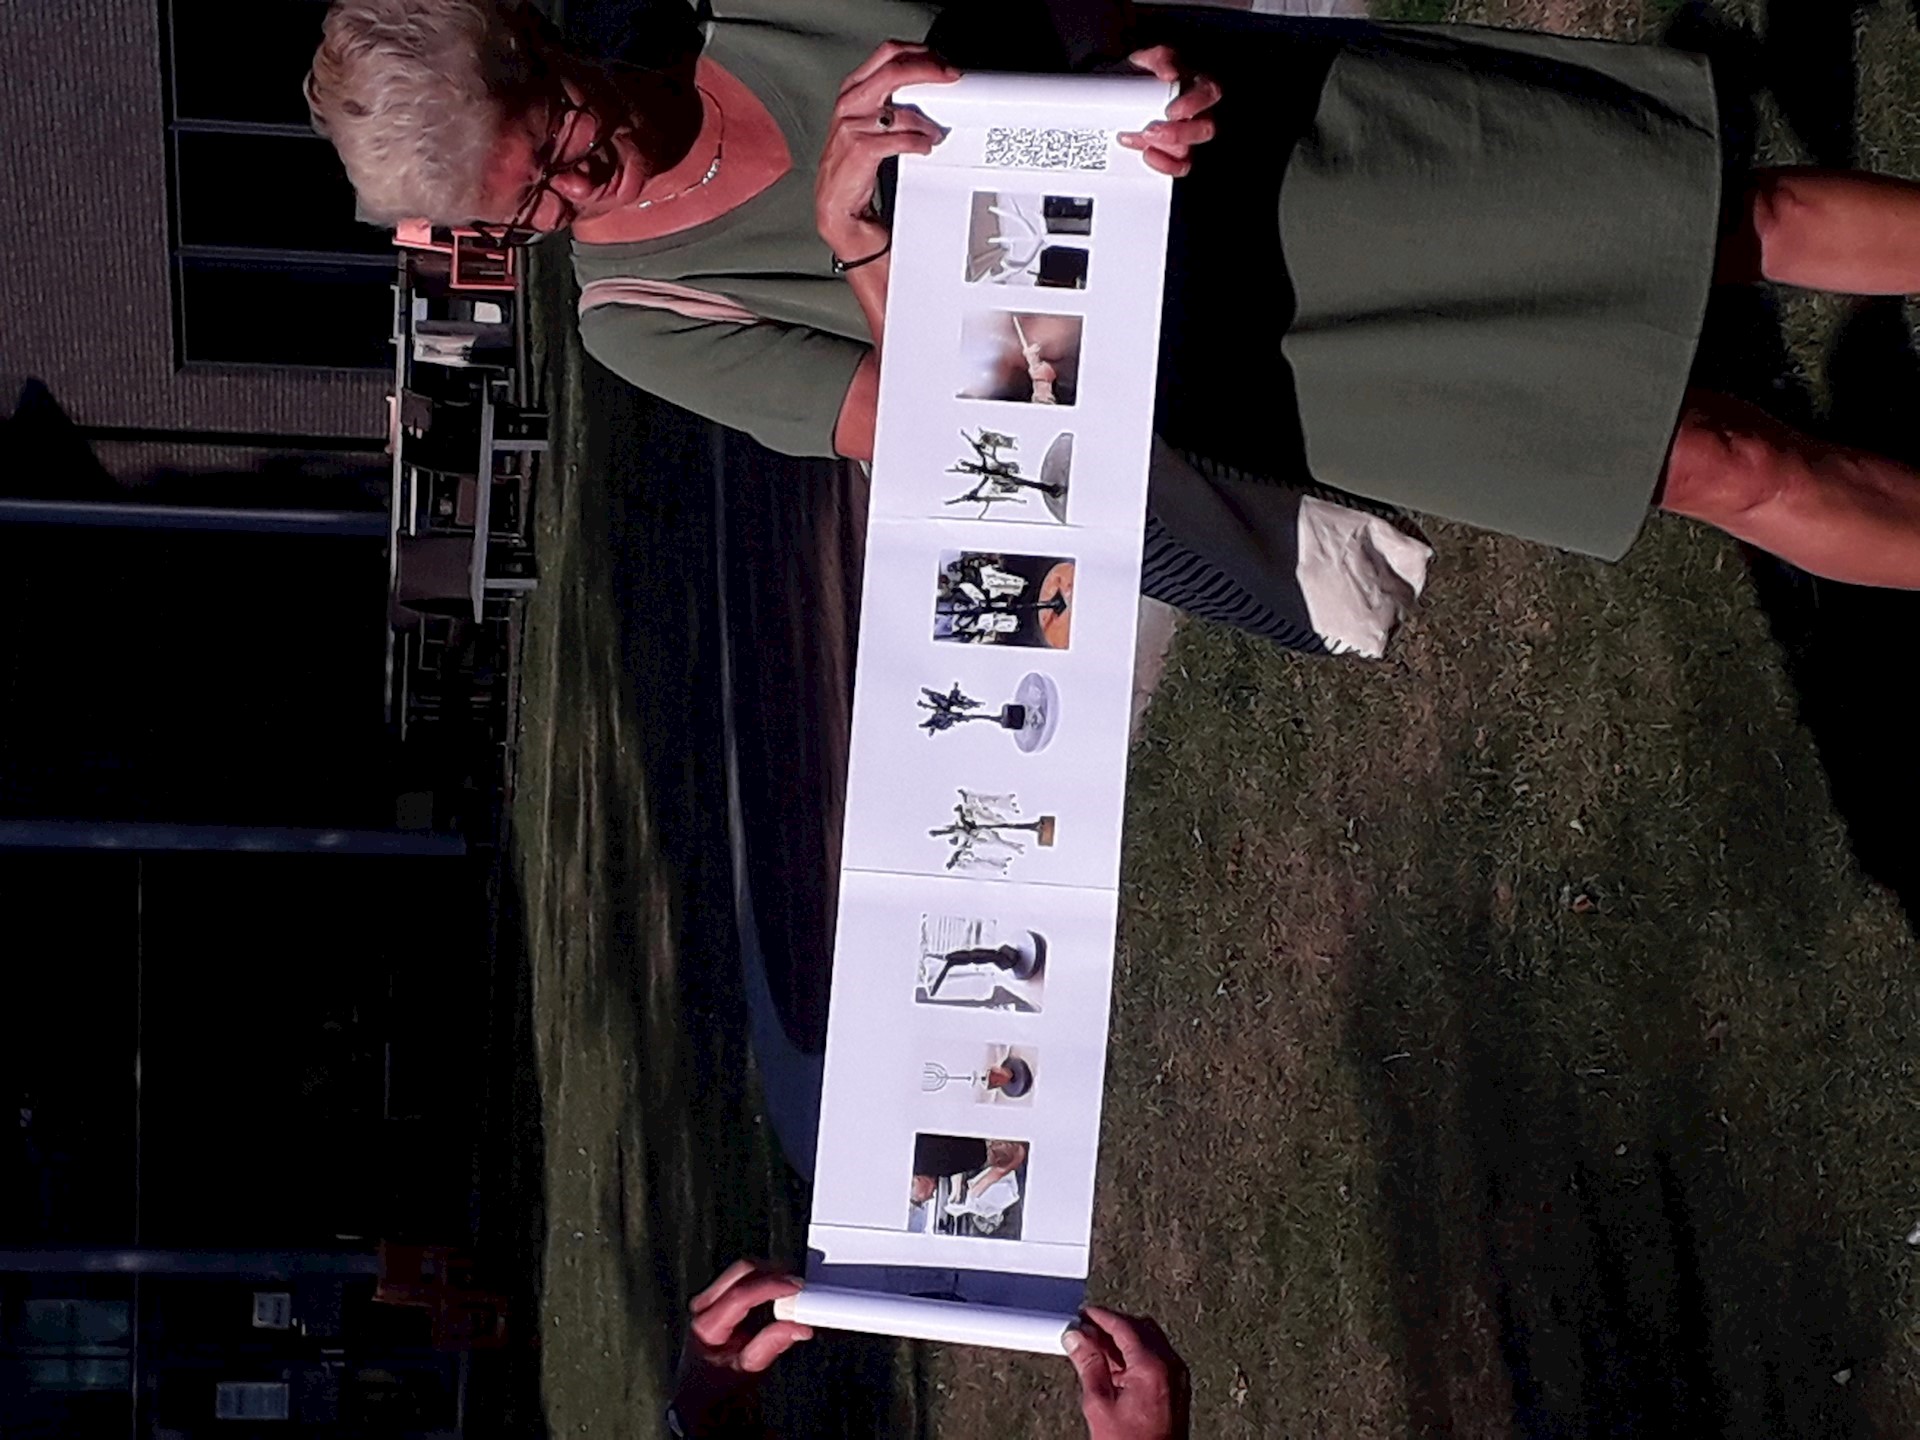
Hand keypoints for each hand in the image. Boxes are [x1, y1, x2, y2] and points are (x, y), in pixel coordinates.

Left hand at [668, 1262, 812, 1435]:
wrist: (701, 1389)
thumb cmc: (720, 1383)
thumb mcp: (748, 1370)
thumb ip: (772, 1345)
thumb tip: (799, 1327)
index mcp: (707, 1326)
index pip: (740, 1295)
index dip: (771, 1287)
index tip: (796, 1288)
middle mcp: (704, 1306)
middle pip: (742, 1272)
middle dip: (774, 1272)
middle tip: (798, 1285)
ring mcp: (709, 1298)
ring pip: (743, 1270)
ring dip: (770, 1273)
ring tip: (791, 1290)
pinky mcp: (717, 1296)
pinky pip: (743, 1277)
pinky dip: (764, 1278)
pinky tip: (778, 1291)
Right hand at [816, 40, 956, 259]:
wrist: (838, 206)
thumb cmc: (856, 166)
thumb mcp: (869, 124)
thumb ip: (889, 102)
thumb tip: (928, 88)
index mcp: (853, 89)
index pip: (887, 54)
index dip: (918, 53)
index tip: (942, 61)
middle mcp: (849, 103)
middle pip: (893, 70)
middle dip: (928, 70)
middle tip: (951, 77)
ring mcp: (851, 126)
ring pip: (900, 110)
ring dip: (926, 122)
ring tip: (935, 133)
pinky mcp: (859, 150)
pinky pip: (899, 140)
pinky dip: (918, 143)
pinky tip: (925, 147)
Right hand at [1064, 1307, 1190, 1439]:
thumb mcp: (1099, 1404)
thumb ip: (1088, 1365)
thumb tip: (1077, 1339)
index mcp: (1152, 1366)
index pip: (1124, 1326)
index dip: (1100, 1317)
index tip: (1084, 1315)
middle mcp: (1171, 1367)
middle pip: (1140, 1328)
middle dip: (1112, 1326)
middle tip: (1086, 1331)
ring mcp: (1177, 1378)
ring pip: (1150, 1341)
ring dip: (1124, 1341)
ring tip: (1096, 1351)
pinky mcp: (1177, 1389)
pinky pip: (1157, 1359)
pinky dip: (1136, 1356)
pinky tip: (1115, 1368)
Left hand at [1116, 46, 1220, 177]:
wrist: (1121, 94)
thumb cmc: (1143, 75)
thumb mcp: (1148, 59)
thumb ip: (1160, 59)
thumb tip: (1170, 73)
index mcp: (1198, 85)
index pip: (1209, 94)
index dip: (1193, 105)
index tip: (1171, 111)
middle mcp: (1199, 113)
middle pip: (1205, 129)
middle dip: (1178, 134)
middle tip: (1151, 131)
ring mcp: (1188, 136)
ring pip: (1189, 150)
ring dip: (1163, 148)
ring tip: (1141, 138)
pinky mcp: (1176, 154)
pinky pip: (1180, 166)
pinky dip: (1164, 165)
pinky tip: (1147, 153)